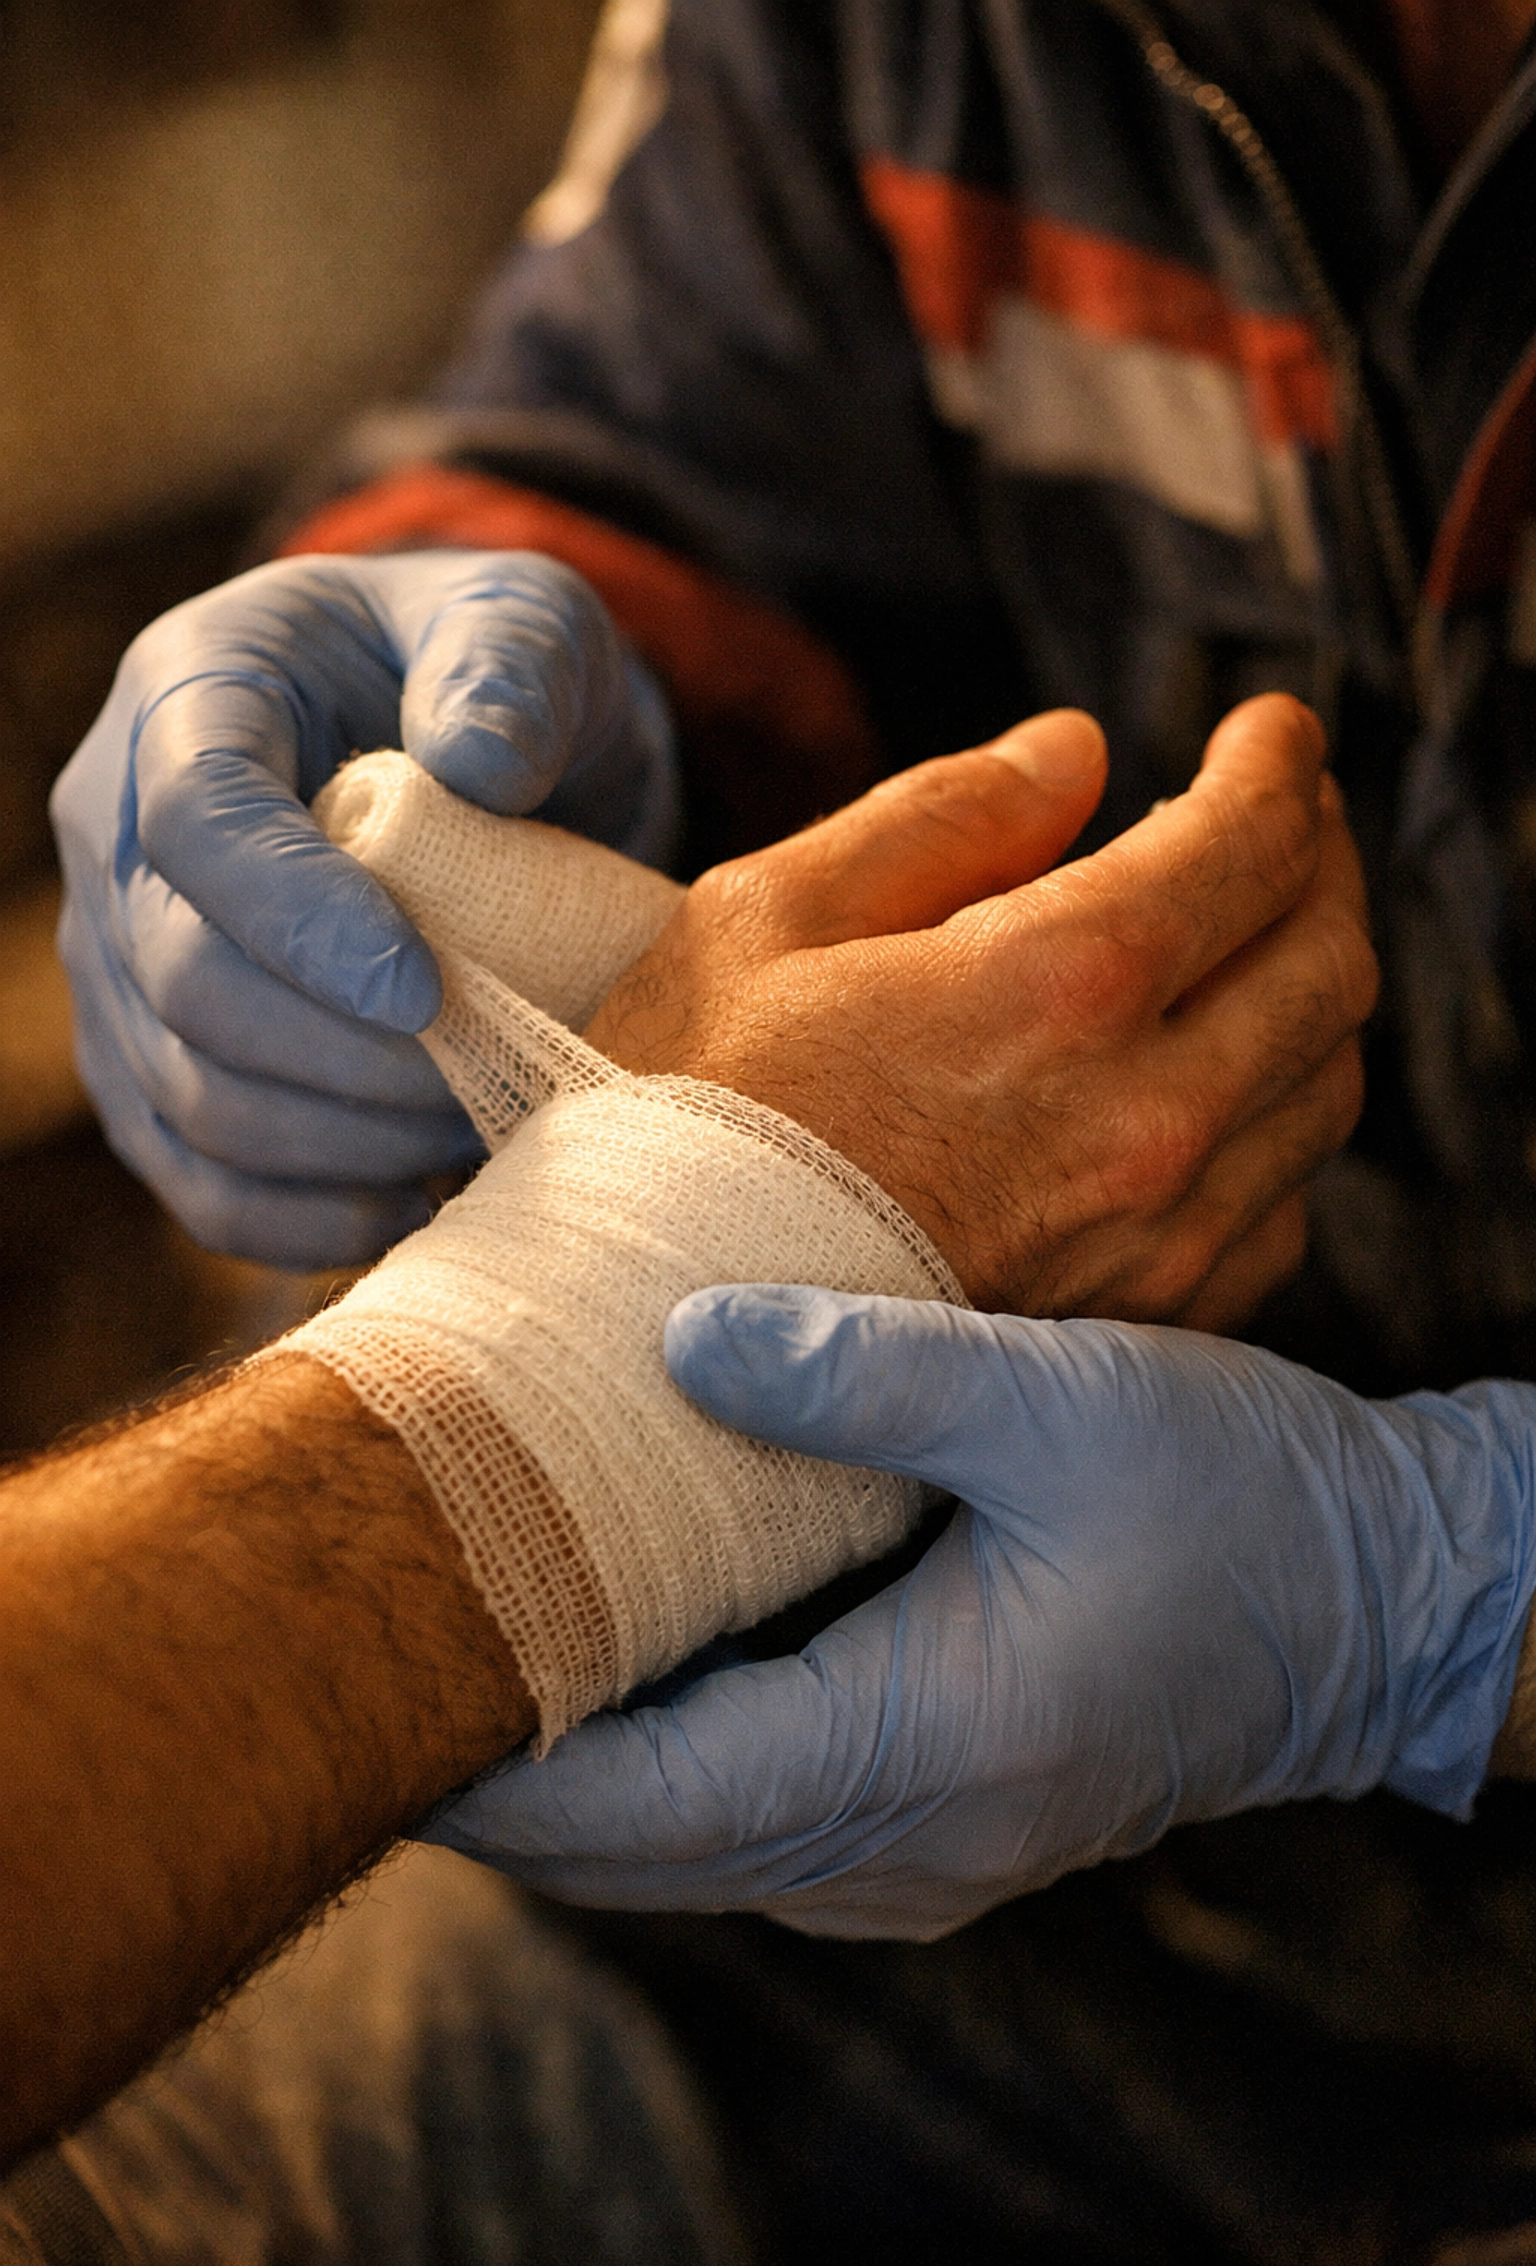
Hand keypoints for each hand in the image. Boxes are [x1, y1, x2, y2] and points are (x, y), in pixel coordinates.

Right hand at [50, 549, 677, 1267]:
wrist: (461, 752)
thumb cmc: (489, 674)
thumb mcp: (525, 620)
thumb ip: (506, 666)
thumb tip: (479, 771)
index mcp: (192, 690)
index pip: (199, 820)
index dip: (302, 922)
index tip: (426, 992)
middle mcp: (116, 827)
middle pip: (185, 982)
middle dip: (350, 1056)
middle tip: (500, 1075)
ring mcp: (119, 957)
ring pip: (189, 1098)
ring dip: (345, 1143)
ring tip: (480, 1129)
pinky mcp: (152, 1063)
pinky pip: (196, 1178)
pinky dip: (304, 1219)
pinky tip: (417, 1204)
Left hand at [428, 1286, 1535, 1940]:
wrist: (1374, 1602)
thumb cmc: (1236, 1497)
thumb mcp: (1061, 1401)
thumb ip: (867, 1372)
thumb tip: (676, 1340)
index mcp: (926, 1746)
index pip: (646, 1800)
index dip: (492, 1763)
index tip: (360, 1689)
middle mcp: (906, 1839)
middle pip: (641, 1847)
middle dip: (501, 1769)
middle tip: (372, 1645)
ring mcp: (921, 1850)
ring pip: (689, 1842)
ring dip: (577, 1763)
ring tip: (467, 1638)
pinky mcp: (937, 1819)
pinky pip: (754, 1817)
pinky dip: (663, 1759)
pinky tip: (619, 1649)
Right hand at [590, 694, 1375, 1321]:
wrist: (632, 1346)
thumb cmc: (677, 1123)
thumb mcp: (765, 916)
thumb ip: (941, 815)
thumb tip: (1073, 755)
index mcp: (1056, 987)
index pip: (1251, 841)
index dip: (1280, 762)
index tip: (1271, 730)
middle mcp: (1144, 1117)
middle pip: (1330, 958)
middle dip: (1322, 861)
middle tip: (1279, 816)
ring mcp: (1157, 1235)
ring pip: (1325, 1083)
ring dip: (1311, 988)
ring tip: (1252, 939)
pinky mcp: (1145, 1321)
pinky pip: (1280, 1202)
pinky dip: (1273, 1121)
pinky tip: (1210, 1088)